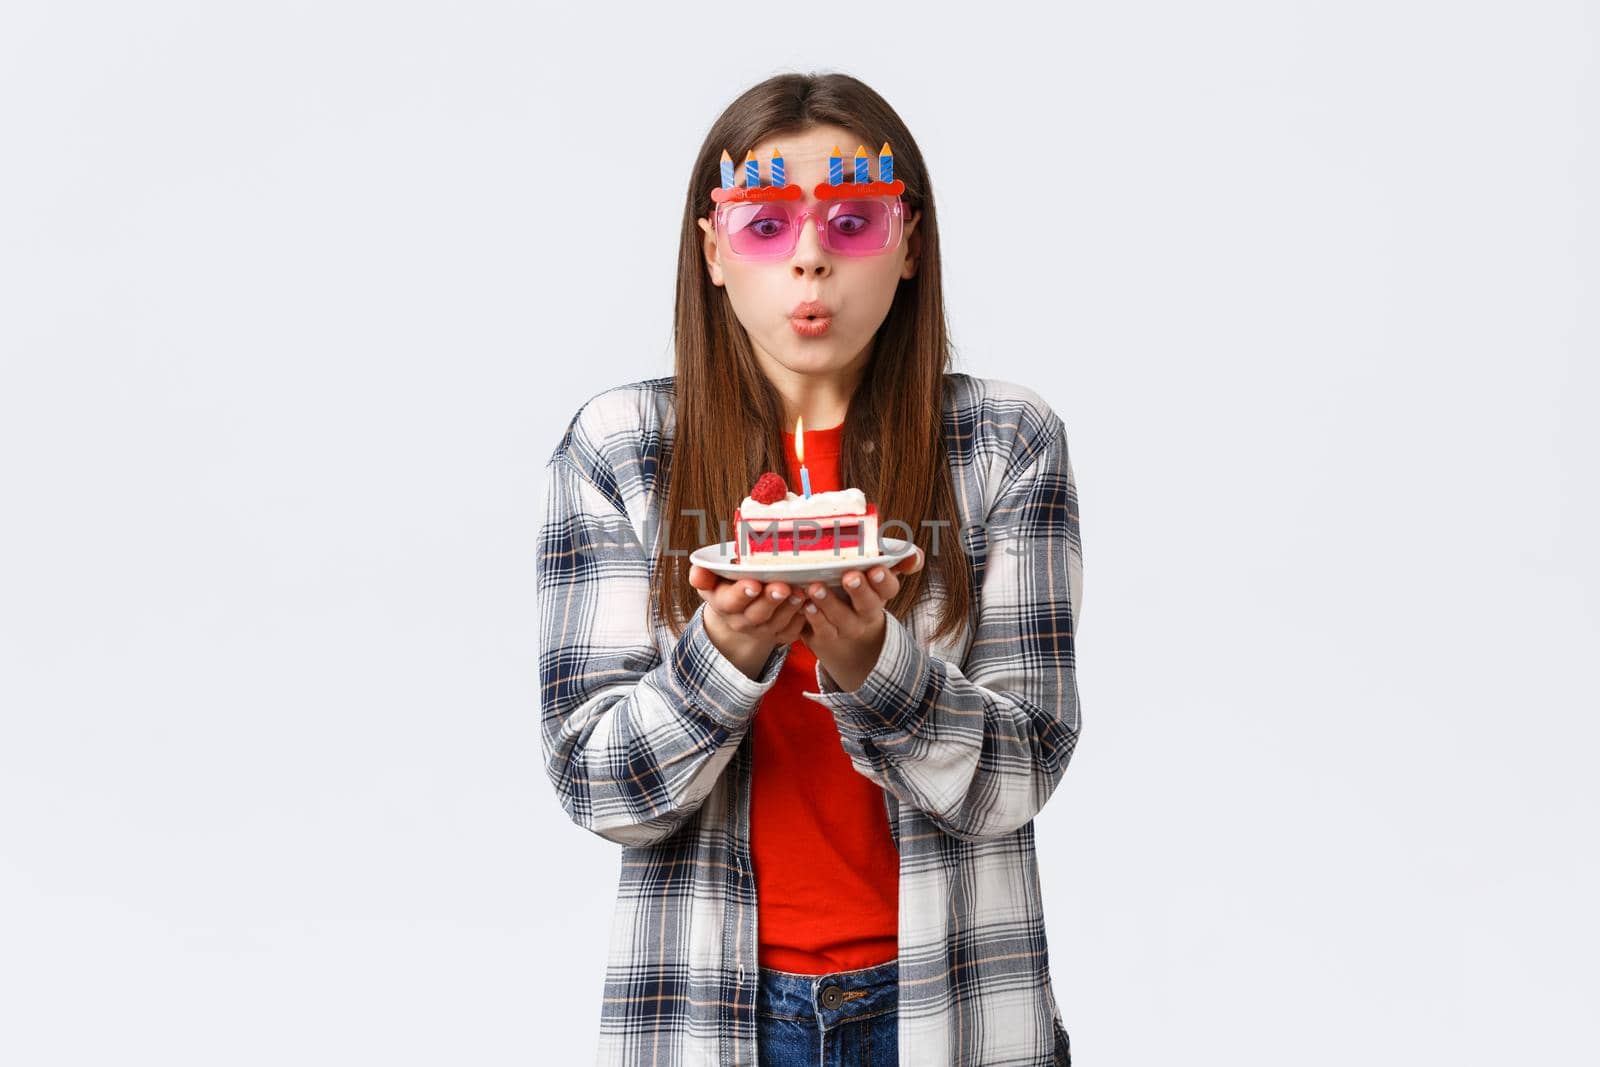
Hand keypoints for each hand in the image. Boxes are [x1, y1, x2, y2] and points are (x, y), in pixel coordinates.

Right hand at [688, 564, 807, 679]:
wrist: (741, 610)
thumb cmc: (728, 584)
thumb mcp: (711, 579)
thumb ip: (704, 575)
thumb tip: (697, 573)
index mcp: (724, 604)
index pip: (731, 601)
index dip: (742, 594)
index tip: (754, 583)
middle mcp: (742, 621)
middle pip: (757, 614)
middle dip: (770, 601)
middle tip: (783, 587)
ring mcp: (763, 630)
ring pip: (778, 623)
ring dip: (790, 608)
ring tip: (801, 591)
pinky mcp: (780, 635)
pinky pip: (792, 632)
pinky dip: (802, 619)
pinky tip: (810, 604)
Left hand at [799, 546, 924, 692]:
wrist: (843, 631)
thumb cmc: (857, 589)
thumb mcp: (874, 573)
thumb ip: (895, 558)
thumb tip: (914, 555)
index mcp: (880, 593)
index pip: (889, 587)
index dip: (884, 579)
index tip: (875, 569)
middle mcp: (867, 613)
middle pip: (868, 604)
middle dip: (860, 590)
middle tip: (849, 577)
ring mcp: (846, 627)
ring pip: (842, 619)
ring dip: (830, 603)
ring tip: (816, 588)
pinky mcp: (825, 636)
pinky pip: (822, 630)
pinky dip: (814, 618)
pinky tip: (805, 605)